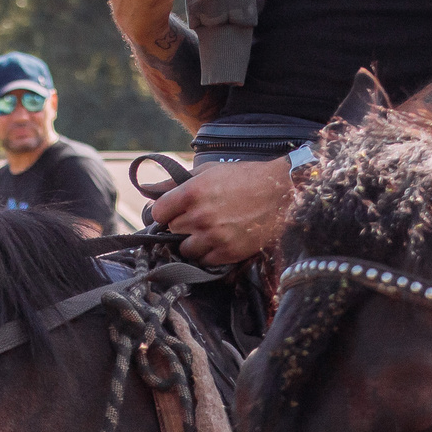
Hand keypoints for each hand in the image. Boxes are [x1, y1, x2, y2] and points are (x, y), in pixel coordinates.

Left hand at [150, 159, 288, 265]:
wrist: (281, 192)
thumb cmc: (245, 177)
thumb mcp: (209, 171)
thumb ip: (177, 181)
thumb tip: (151, 189)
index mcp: (192, 192)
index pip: (158, 213)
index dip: (165, 212)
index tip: (172, 212)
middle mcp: (200, 216)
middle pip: (172, 230)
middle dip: (181, 225)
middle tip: (198, 218)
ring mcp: (214, 236)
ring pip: (186, 249)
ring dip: (193, 242)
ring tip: (209, 231)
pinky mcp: (228, 252)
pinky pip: (205, 261)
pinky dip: (209, 254)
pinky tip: (220, 240)